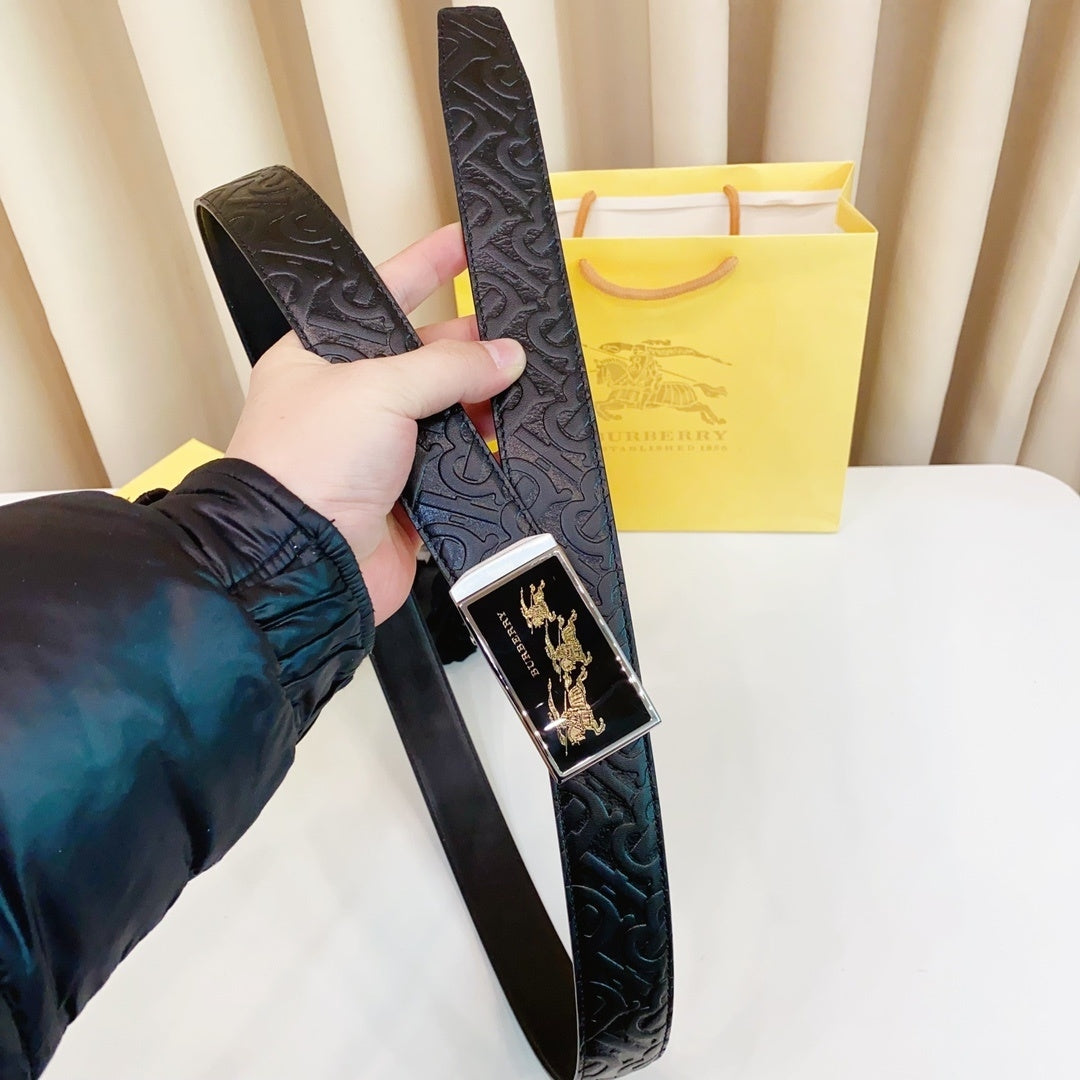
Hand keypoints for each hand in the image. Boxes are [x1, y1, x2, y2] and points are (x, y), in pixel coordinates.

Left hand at [226, 224, 523, 623]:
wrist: (303, 562)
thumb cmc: (309, 463)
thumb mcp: (377, 389)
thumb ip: (447, 366)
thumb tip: (507, 356)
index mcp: (322, 354)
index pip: (383, 293)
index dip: (427, 264)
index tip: (468, 240)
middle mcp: (351, 397)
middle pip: (424, 355)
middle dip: (471, 344)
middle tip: (519, 334)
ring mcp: (380, 448)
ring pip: (447, 411)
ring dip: (483, 402)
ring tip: (524, 389)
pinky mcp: (408, 494)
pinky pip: (457, 464)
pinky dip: (483, 454)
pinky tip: (511, 441)